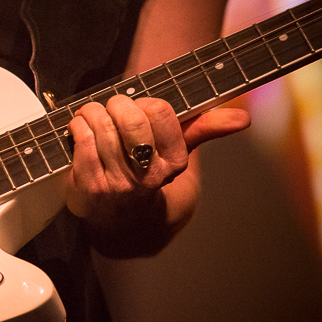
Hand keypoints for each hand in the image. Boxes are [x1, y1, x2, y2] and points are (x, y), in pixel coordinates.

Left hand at [63, 95, 248, 222]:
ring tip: (91, 114)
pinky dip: (77, 126)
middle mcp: (148, 175)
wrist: (125, 219)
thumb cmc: (149, 172)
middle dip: (117, 103)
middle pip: (131, 118)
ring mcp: (118, 184)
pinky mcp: (90, 189)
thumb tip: (244, 119)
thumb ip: (205, 128)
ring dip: (92, 112)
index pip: (160, 112)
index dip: (144, 102)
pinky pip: (83, 144)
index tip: (137, 105)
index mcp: (174, 161)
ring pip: (102, 127)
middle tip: (112, 106)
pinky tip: (79, 126)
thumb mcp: (179, 150)